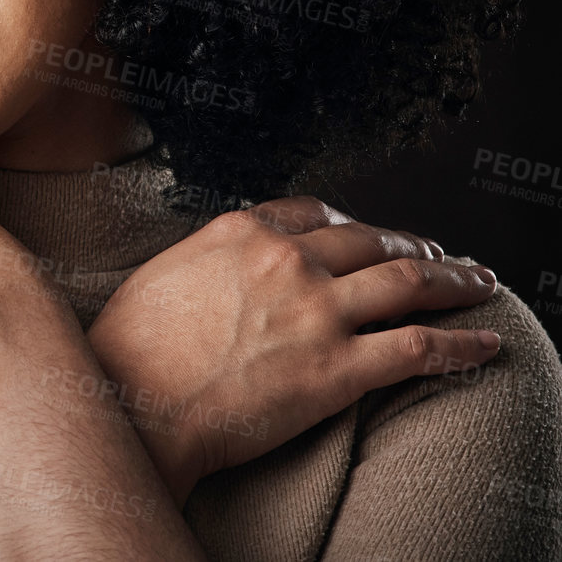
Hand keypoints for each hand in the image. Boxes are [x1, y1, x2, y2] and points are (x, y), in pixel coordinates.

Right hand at [86, 195, 500, 504]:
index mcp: (241, 232)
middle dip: (413, 244)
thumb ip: (207, 258)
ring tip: (479, 283)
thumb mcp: (162, 272)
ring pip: (410, 281)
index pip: (315, 212)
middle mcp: (287, 261)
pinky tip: (485, 344)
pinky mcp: (339, 368)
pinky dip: (462, 344)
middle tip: (437, 254)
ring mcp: (317, 312)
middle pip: (372, 240)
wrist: (134, 402)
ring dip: (455, 279)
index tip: (368, 232)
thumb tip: (221, 266)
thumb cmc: (130, 346)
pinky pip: (420, 348)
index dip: (352, 222)